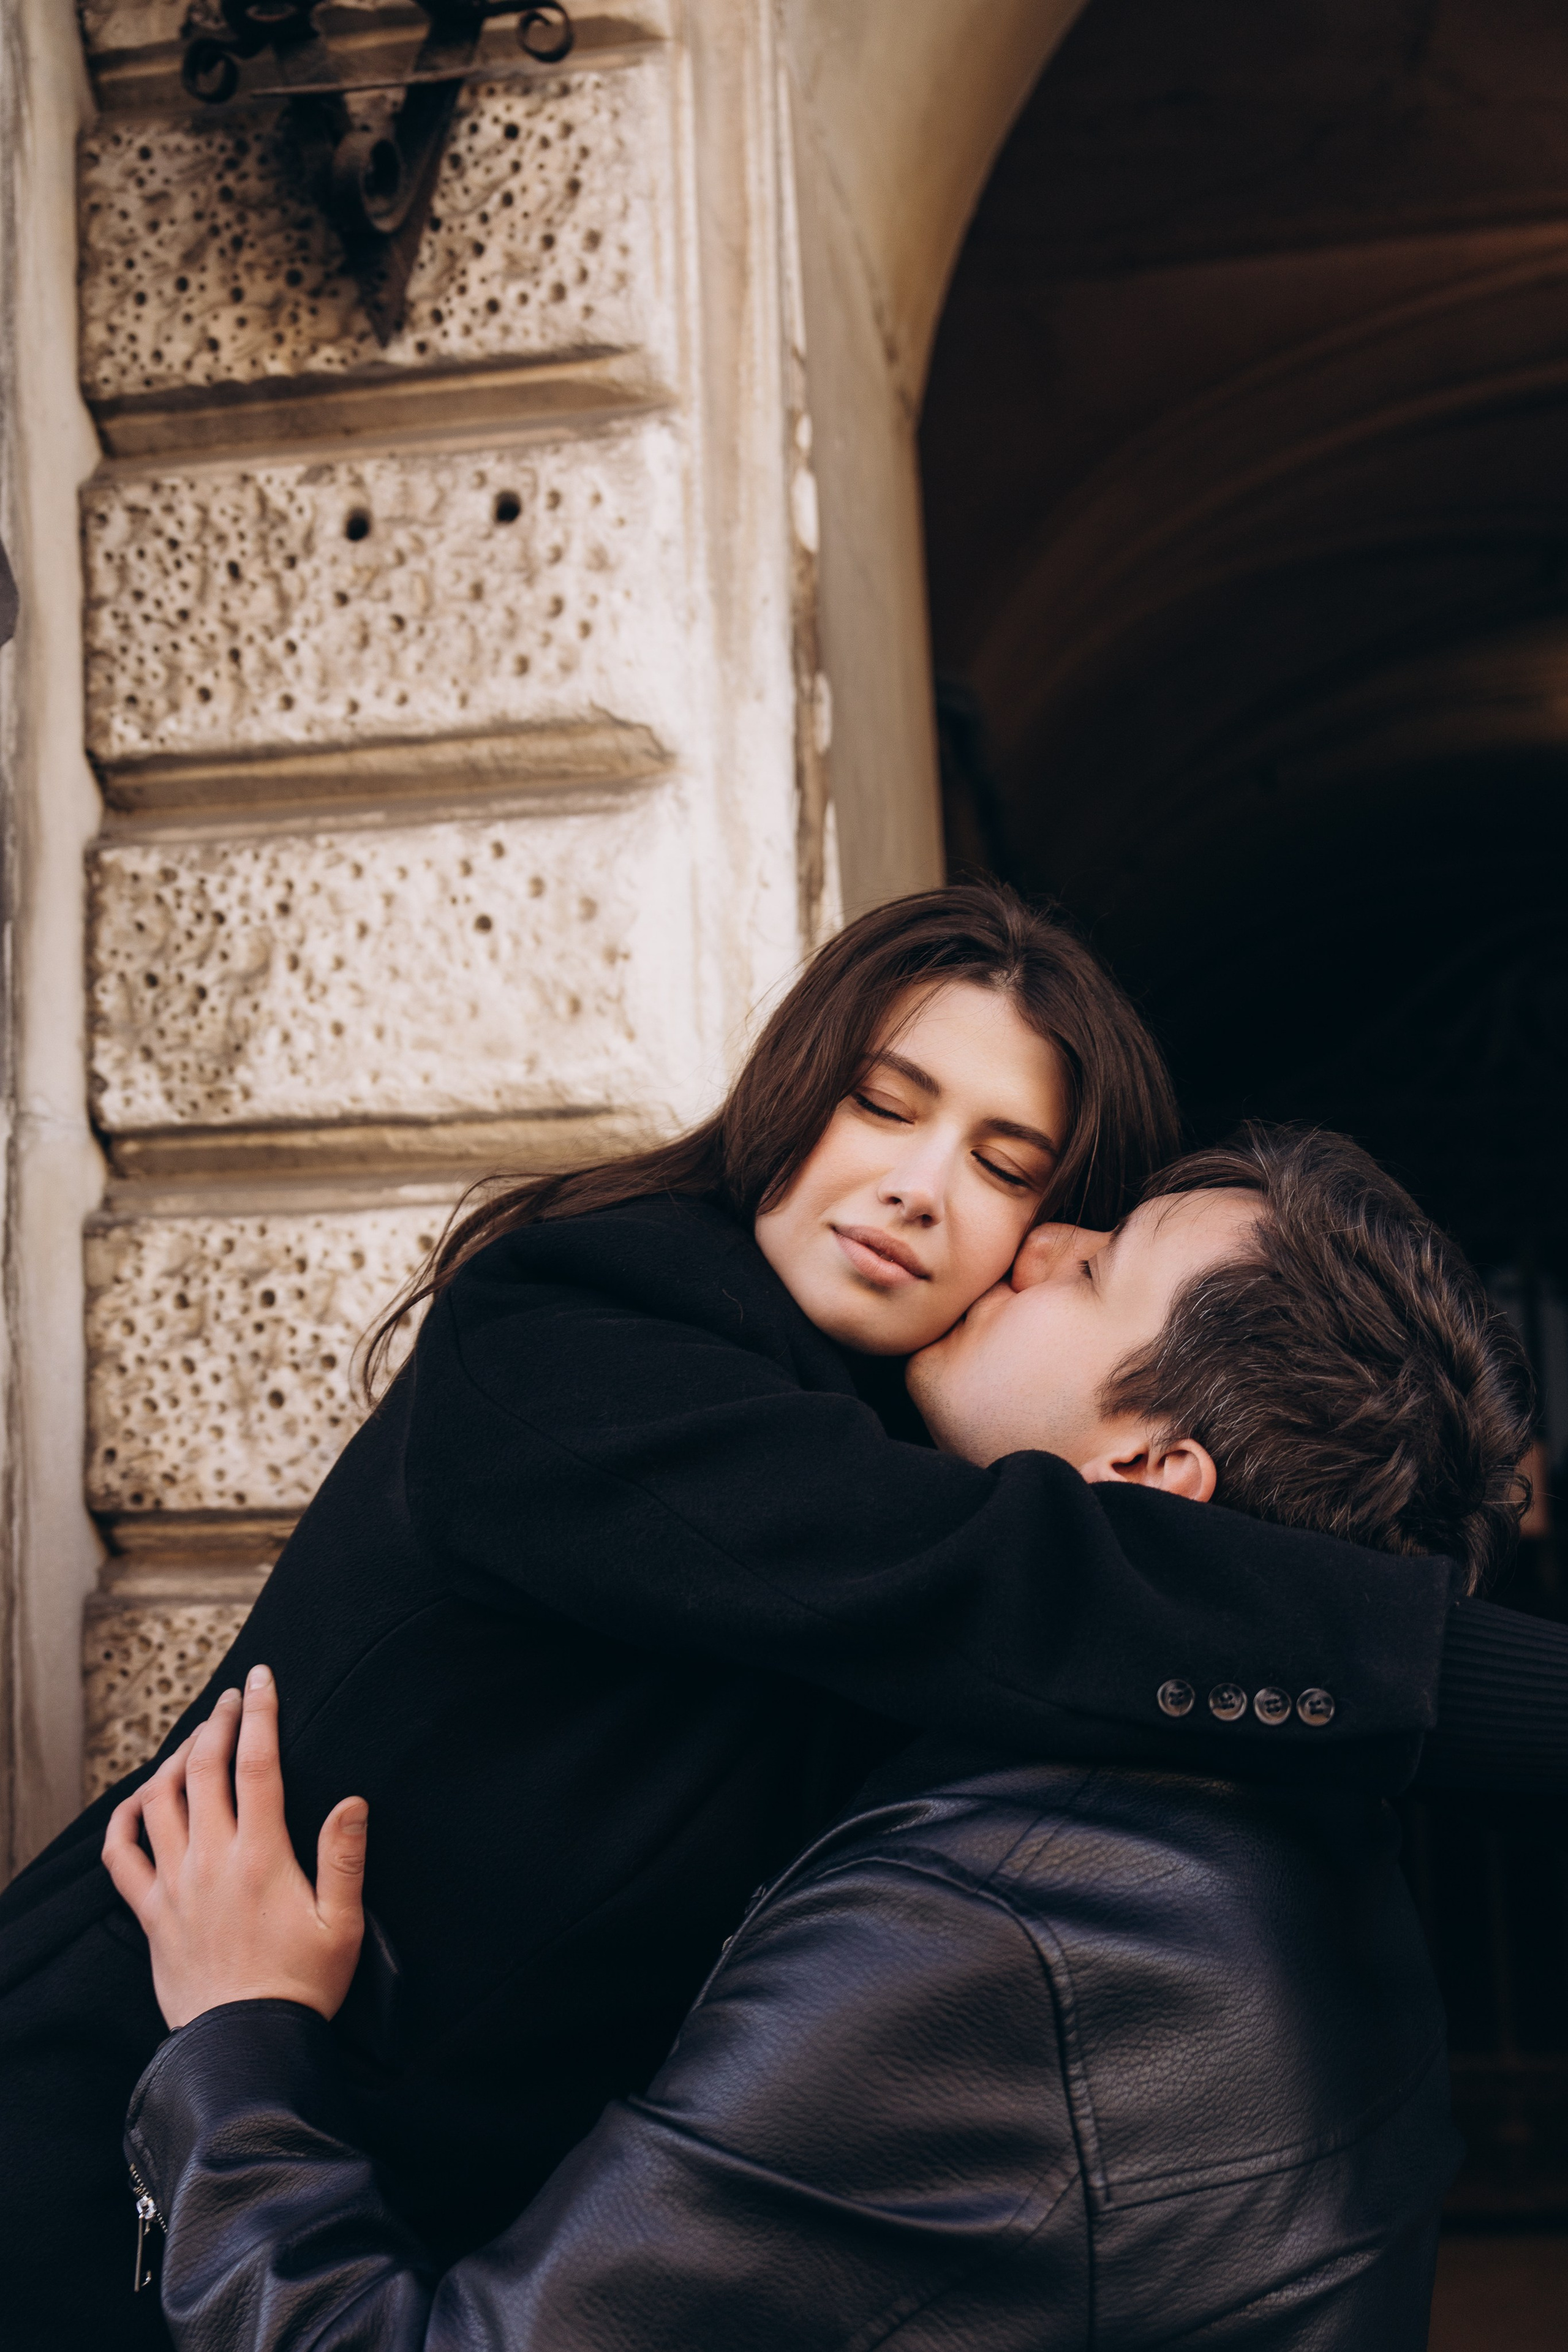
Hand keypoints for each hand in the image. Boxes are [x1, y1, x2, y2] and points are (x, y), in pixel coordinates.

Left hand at [102, 1664, 367, 2030]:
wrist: (244, 2046)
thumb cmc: (302, 1986)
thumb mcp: (343, 1924)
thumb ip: (345, 1859)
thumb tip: (352, 1800)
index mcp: (260, 1856)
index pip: (256, 1764)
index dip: (260, 1714)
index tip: (261, 1679)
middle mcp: (211, 1860)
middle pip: (204, 1768)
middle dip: (219, 1721)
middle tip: (234, 1696)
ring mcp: (174, 1885)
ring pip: (161, 1799)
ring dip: (177, 1758)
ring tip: (198, 1737)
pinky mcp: (150, 1913)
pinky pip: (120, 1855)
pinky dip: (124, 1818)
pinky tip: (140, 1799)